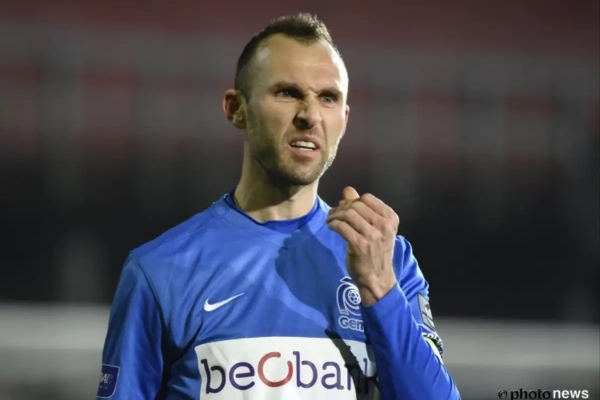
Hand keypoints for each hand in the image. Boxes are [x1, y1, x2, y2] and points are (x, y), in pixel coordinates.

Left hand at [326, 186, 398, 305]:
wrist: (377, 278)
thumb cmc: (376, 252)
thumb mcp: (374, 228)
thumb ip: (362, 208)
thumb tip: (348, 190)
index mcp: (391, 218)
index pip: (367, 198)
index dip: (352, 200)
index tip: (344, 208)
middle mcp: (384, 225)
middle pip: (356, 205)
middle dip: (340, 207)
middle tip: (333, 214)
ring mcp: (373, 236)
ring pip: (348, 214)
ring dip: (334, 215)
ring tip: (330, 220)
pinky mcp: (360, 245)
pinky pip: (342, 227)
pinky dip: (333, 224)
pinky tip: (331, 227)